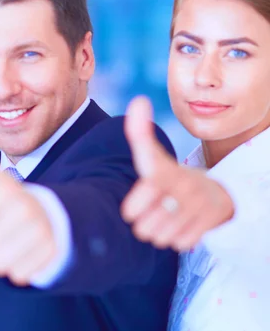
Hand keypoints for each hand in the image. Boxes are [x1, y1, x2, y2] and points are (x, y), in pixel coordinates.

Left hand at [0, 113, 56, 285]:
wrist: (54, 218)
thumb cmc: (9, 199)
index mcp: (3, 189)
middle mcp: (23, 209)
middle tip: (2, 226)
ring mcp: (39, 233)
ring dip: (3, 255)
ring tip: (15, 237)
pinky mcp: (51, 255)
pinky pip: (17, 274)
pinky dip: (21, 266)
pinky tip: (29, 249)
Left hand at [120, 96, 234, 251]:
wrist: (215, 194)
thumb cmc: (172, 177)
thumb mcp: (156, 157)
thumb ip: (140, 134)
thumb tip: (139, 100)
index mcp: (168, 172)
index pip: (150, 184)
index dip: (136, 203)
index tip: (129, 213)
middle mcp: (185, 188)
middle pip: (143, 225)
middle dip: (144, 221)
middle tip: (154, 208)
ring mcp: (198, 207)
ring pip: (158, 236)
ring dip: (159, 231)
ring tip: (168, 215)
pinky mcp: (209, 224)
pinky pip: (178, 244)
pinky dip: (176, 238)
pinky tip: (182, 223)